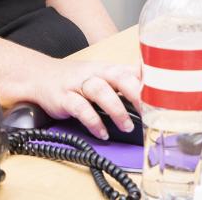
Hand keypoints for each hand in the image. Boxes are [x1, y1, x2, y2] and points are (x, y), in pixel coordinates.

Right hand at [28, 58, 142, 139]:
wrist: (38, 76)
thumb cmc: (75, 78)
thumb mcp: (101, 75)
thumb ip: (125, 79)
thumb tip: (153, 84)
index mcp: (107, 68)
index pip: (131, 71)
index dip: (147, 83)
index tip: (162, 98)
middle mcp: (94, 73)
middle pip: (118, 77)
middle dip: (135, 93)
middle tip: (148, 112)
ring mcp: (78, 84)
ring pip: (99, 91)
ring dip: (115, 109)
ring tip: (126, 127)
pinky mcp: (63, 98)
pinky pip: (80, 108)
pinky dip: (92, 122)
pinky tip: (102, 133)